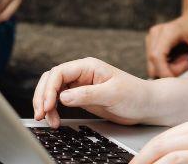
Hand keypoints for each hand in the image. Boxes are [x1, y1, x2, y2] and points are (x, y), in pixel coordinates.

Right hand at [32, 57, 153, 127]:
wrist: (146, 105)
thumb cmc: (135, 94)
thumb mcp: (112, 94)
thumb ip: (87, 94)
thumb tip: (62, 97)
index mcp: (88, 66)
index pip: (60, 72)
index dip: (49, 89)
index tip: (48, 106)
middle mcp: (81, 73)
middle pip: (51, 80)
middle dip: (42, 96)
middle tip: (41, 115)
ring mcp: (80, 85)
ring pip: (53, 90)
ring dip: (46, 104)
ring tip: (48, 121)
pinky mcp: (80, 97)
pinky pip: (59, 100)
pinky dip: (54, 109)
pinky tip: (54, 119)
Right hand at [145, 4, 187, 77]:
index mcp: (166, 32)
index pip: (156, 57)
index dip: (166, 72)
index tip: (182, 80)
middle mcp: (155, 34)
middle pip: (154, 64)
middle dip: (171, 71)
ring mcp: (152, 39)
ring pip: (154, 67)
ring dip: (170, 69)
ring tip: (187, 58)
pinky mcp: (153, 44)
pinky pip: (156, 64)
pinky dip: (169, 66)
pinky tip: (182, 57)